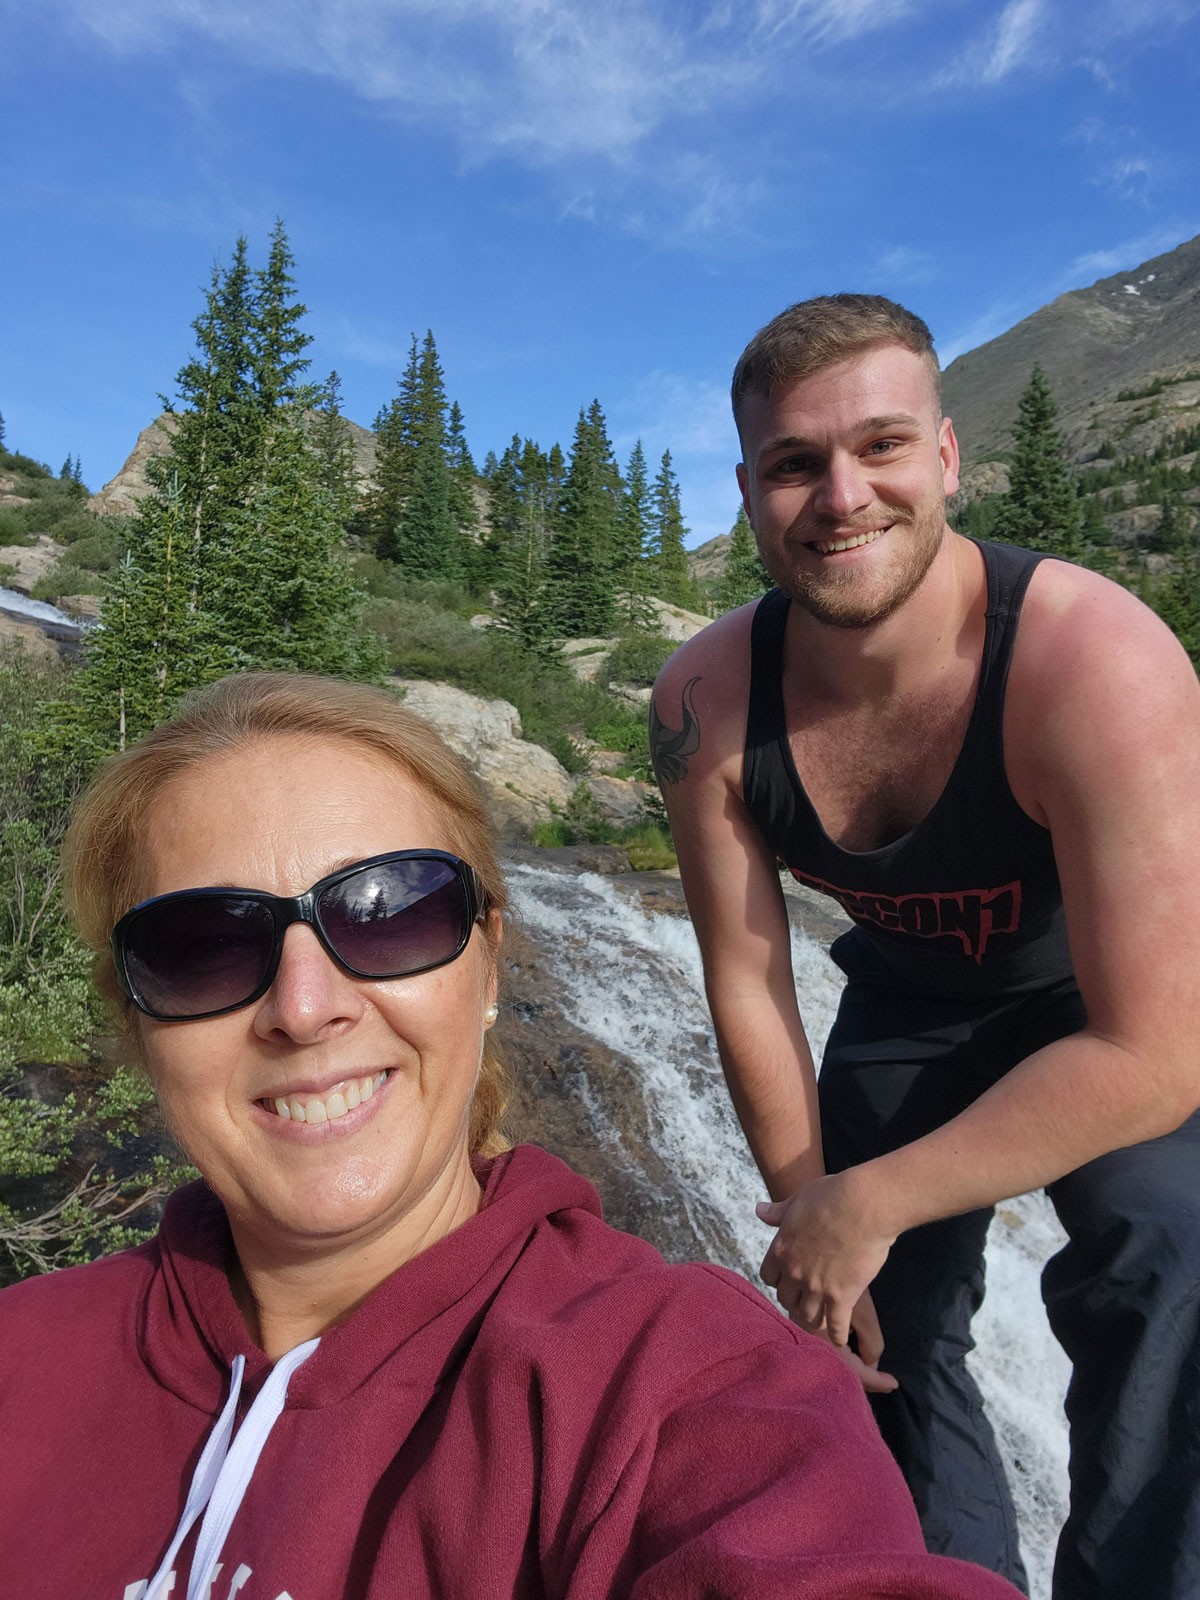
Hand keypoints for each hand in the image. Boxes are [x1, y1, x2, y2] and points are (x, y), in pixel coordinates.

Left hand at [756, 1172, 897, 1383]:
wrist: (863, 1206)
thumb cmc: (832, 1196)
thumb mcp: (799, 1199)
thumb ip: (778, 1212)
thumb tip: (759, 1211)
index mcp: (781, 1249)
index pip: (768, 1276)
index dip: (778, 1278)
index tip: (788, 1279)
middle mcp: (794, 1272)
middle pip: (785, 1299)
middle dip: (794, 1301)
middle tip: (805, 1302)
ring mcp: (816, 1287)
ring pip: (807, 1316)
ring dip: (813, 1319)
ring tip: (820, 1321)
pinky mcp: (842, 1297)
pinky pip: (835, 1325)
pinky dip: (837, 1335)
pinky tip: (841, 1338)